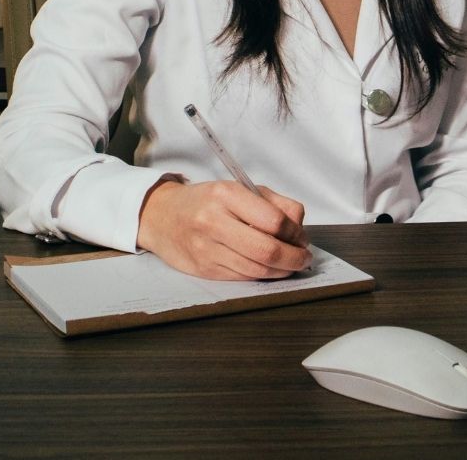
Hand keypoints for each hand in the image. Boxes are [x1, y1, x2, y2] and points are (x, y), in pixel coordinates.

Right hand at [136, 179, 309, 279]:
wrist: (162, 216)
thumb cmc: (207, 201)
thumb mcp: (239, 189)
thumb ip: (274, 203)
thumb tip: (299, 226)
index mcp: (226, 195)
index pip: (273, 220)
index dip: (295, 232)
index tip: (301, 236)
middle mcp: (214, 222)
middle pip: (267, 250)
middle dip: (294, 258)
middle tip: (304, 257)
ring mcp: (207, 249)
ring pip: (257, 269)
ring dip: (282, 270)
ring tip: (292, 264)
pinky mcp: (204, 269)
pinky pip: (243, 278)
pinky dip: (263, 276)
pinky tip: (271, 269)